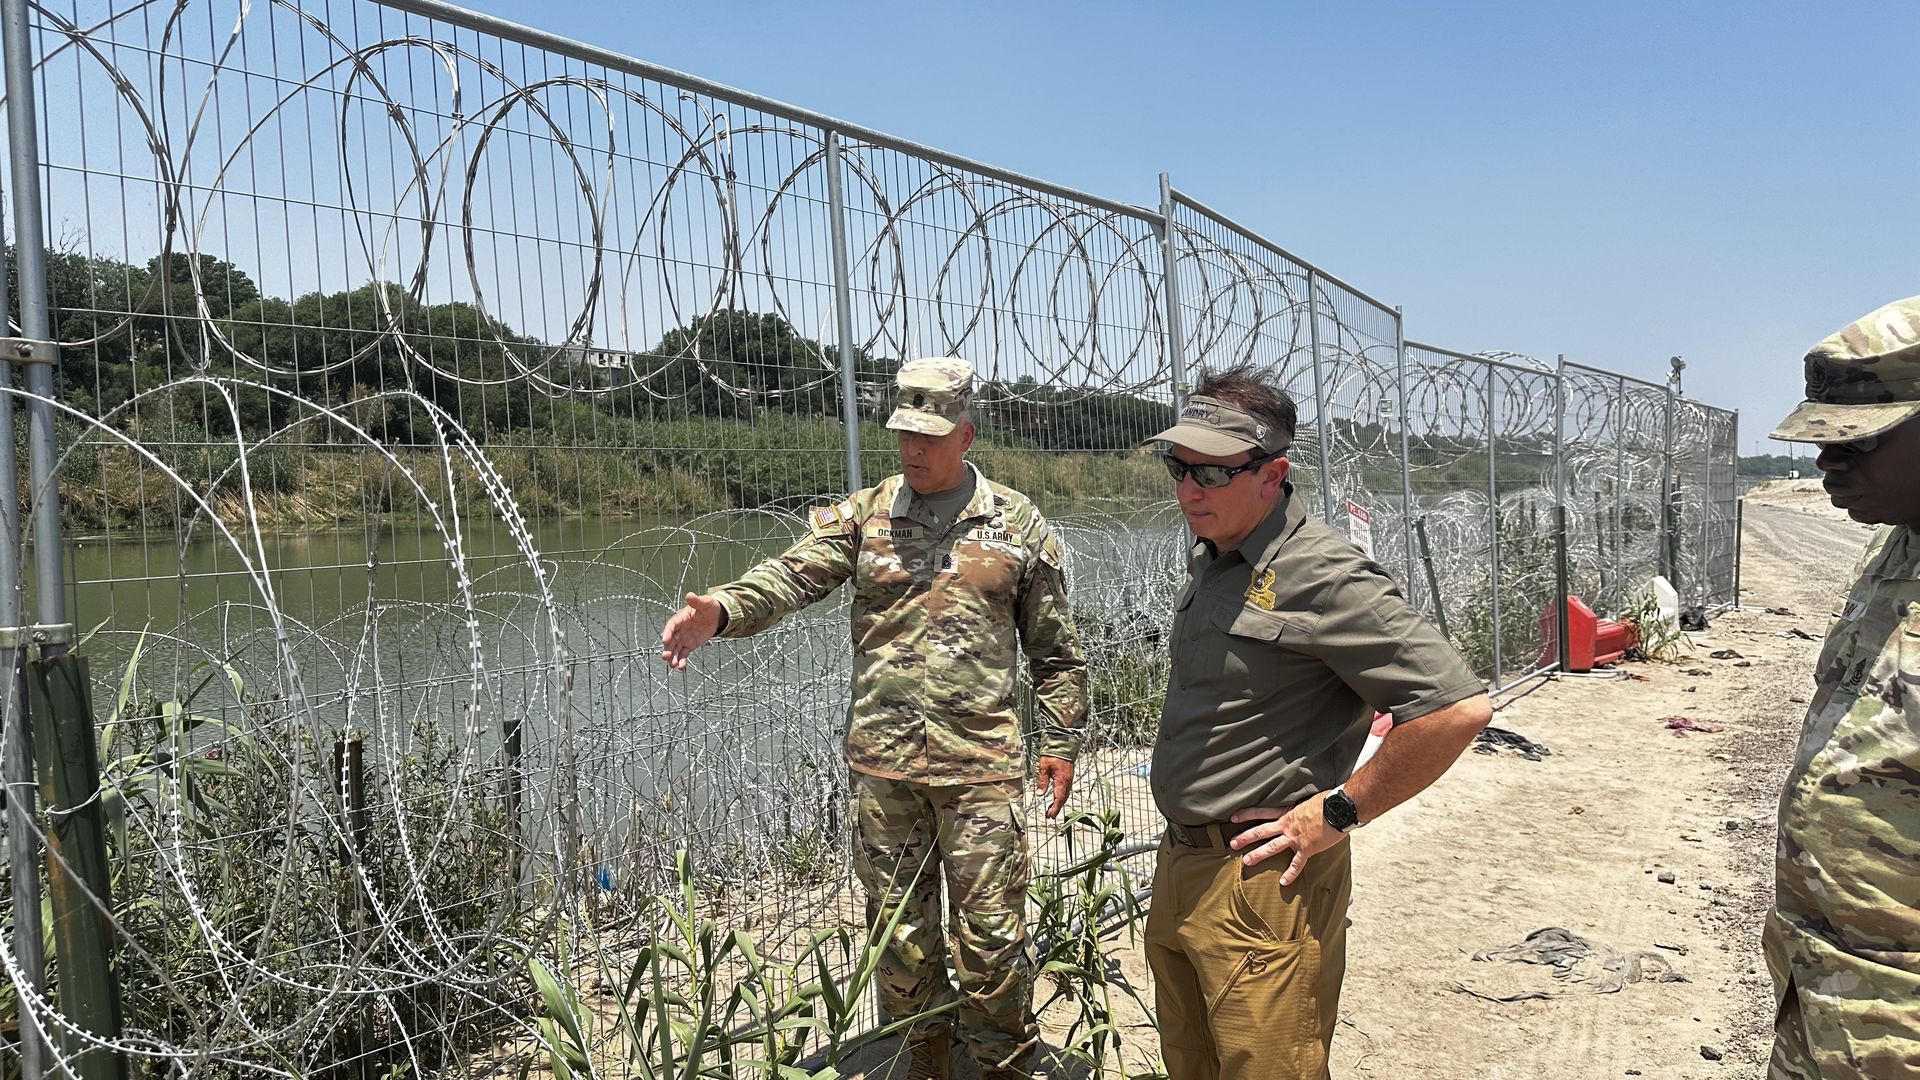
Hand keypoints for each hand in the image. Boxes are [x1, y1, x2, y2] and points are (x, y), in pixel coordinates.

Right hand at [659, 593, 723, 669]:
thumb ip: (697, 601)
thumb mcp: (705, 602)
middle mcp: (680, 629)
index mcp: (681, 618)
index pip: (672, 625)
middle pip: (671, 640)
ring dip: (673, 657)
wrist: (716, 616)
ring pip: (676, 649)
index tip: (665, 640)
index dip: (668, 633)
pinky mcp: (689, 645)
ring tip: (672, 665)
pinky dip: (682, 660)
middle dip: (668, 649)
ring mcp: (684, 638)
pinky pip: (684, 654)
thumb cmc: (709, 607)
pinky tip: (681, 667)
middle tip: (666, 657)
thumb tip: (690, 595)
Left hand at [1035, 756, 1074, 818]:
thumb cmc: (1053, 754)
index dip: (1054, 808)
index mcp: (1061, 780)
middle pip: (1063, 799)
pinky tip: (1057, 797)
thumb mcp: (1044, 767)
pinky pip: (1066, 790)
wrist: (1063, 745)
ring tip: (1052, 810)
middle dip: (1057, 808)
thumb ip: (1042, 781)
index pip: (1059, 798)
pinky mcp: (1069, 776)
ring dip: (1059, 803)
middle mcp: (1067, 781)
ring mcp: (1069, 779)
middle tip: (1050, 816)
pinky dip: (1062, 797)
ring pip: (1065, 795)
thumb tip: (1039, 794)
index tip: (1050, 816)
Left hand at [1228, 791, 1343, 883]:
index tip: (1233, 818)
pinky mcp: (1307, 848)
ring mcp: (1296, 838)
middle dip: (1245, 837)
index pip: (1262, 812)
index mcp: (1287, 812)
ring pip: (1272, 847)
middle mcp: (1287, 825)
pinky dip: (1290, 874)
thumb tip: (1301, 810)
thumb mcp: (1307, 800)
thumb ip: (1300, 808)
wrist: (1338, 809)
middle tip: (1232, 843)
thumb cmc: (1327, 801)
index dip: (1246, 815)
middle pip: (1261, 831)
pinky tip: (1283, 882)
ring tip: (1246, 861)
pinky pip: (1296, 864)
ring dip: (1259, 854)